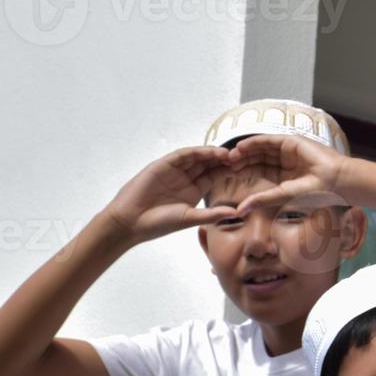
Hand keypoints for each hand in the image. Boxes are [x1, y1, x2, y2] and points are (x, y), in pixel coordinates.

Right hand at [101, 146, 239, 242]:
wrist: (130, 222)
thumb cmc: (158, 224)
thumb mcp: (190, 218)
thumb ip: (212, 214)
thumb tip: (237, 213)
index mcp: (195, 190)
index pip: (215, 176)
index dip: (228, 172)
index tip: (245, 169)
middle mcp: (186, 178)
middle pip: (209, 164)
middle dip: (224, 160)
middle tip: (241, 157)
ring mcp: (174, 170)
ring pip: (197, 157)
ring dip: (212, 154)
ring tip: (228, 154)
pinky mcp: (162, 165)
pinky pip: (181, 156)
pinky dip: (195, 152)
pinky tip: (208, 152)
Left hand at [227, 134, 351, 215]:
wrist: (336, 181)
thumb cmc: (317, 193)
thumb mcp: (283, 196)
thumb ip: (262, 199)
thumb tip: (239, 210)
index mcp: (284, 176)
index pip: (259, 171)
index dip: (244, 172)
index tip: (228, 175)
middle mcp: (285, 162)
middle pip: (258, 158)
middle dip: (242, 160)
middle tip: (224, 164)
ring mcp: (288, 150)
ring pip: (261, 149)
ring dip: (245, 151)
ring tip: (230, 156)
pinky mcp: (292, 141)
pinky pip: (269, 140)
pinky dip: (255, 142)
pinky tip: (241, 147)